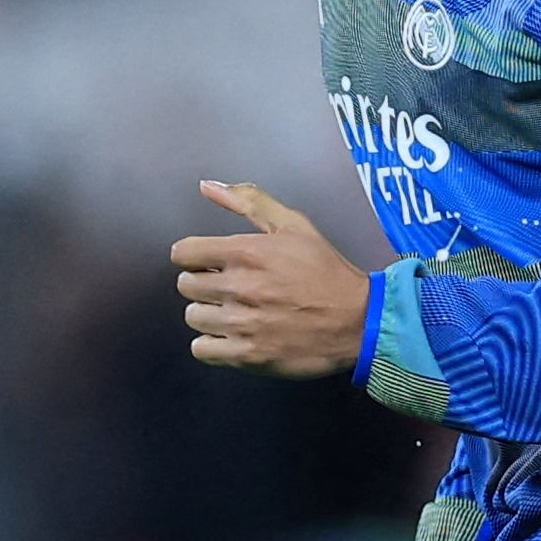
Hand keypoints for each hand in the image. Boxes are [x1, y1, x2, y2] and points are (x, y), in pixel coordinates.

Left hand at [172, 179, 370, 377]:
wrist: (358, 320)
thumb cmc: (327, 271)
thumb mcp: (294, 225)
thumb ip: (248, 201)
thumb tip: (206, 185)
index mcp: (247, 252)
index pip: (183, 253)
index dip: (192, 256)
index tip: (207, 262)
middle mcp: (240, 287)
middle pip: (186, 286)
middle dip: (202, 284)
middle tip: (228, 288)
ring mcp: (242, 324)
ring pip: (193, 317)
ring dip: (209, 314)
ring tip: (234, 312)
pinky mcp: (248, 355)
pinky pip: (202, 350)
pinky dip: (212, 344)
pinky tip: (232, 336)